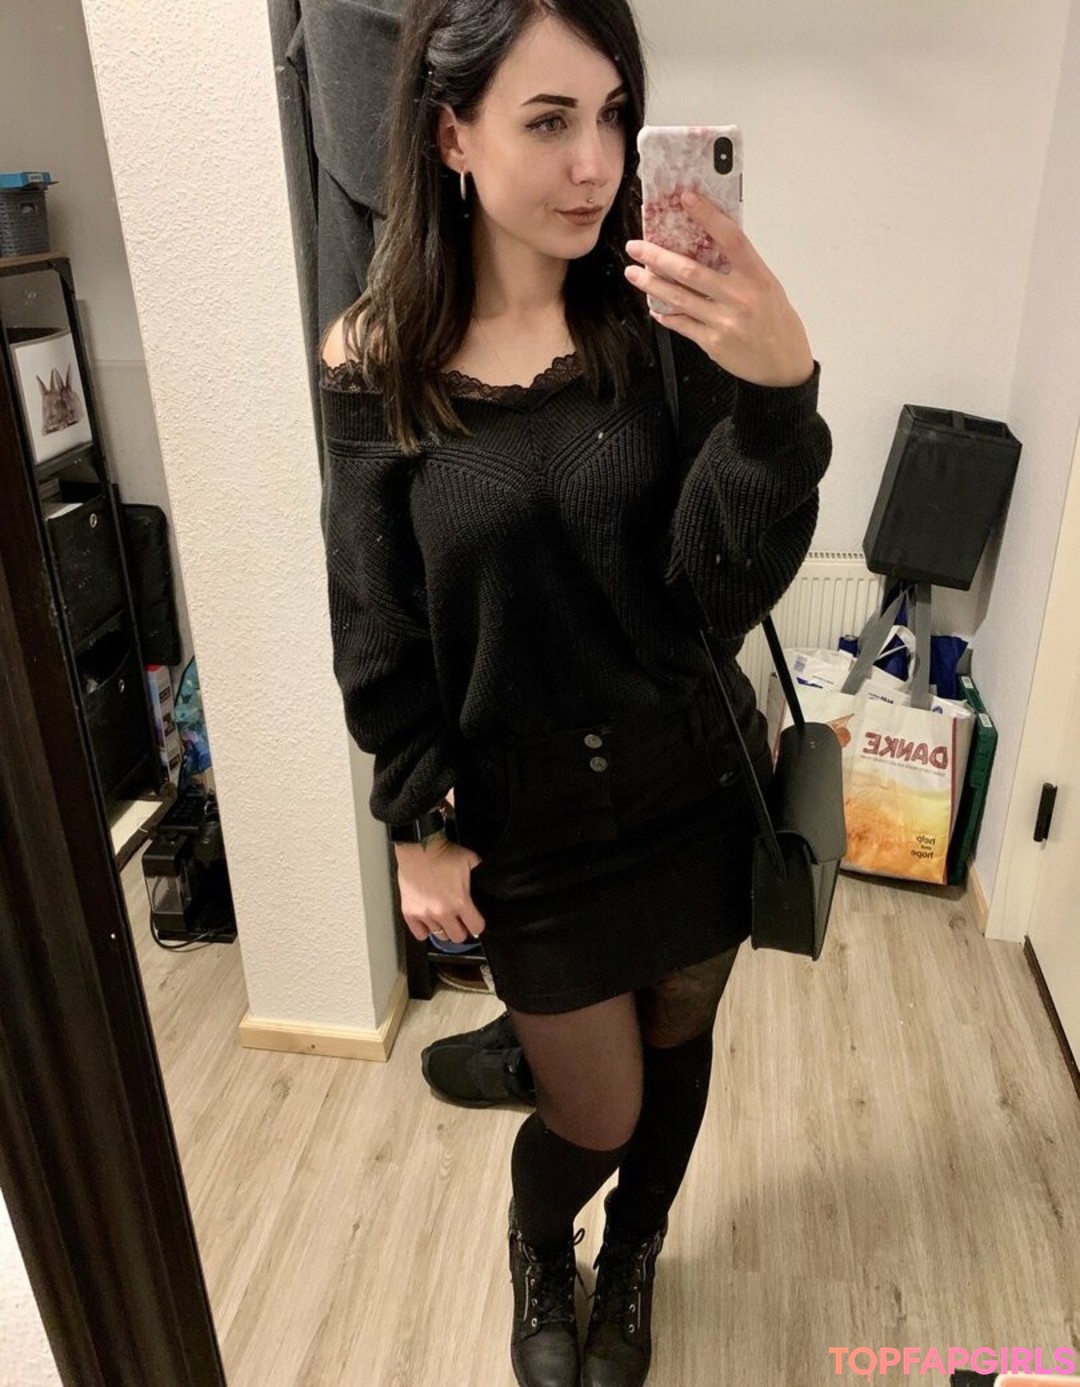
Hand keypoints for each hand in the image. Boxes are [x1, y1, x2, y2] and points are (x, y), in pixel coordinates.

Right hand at [394, 835, 485, 943]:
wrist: (419, 847)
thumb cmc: (442, 853)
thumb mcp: (471, 861)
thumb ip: (481, 875)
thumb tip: (491, 881)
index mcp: (460, 901)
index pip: (476, 928)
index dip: (478, 923)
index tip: (475, 919)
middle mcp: (443, 912)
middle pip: (458, 937)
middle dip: (461, 929)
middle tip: (459, 920)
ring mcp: (425, 914)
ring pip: (440, 935)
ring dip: (443, 927)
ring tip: (443, 916)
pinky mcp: (409, 913)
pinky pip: (420, 934)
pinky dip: (425, 929)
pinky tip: (429, 920)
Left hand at [625, 191, 813, 387]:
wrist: (783, 365)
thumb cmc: (776, 321)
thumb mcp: (768, 287)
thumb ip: (741, 268)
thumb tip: (709, 242)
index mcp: (758, 277)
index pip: (731, 239)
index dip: (708, 216)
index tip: (686, 199)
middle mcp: (740, 297)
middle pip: (691, 271)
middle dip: (658, 257)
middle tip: (636, 247)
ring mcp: (724, 322)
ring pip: (678, 298)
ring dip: (651, 284)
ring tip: (634, 273)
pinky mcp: (712, 343)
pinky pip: (681, 323)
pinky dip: (665, 313)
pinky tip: (654, 305)